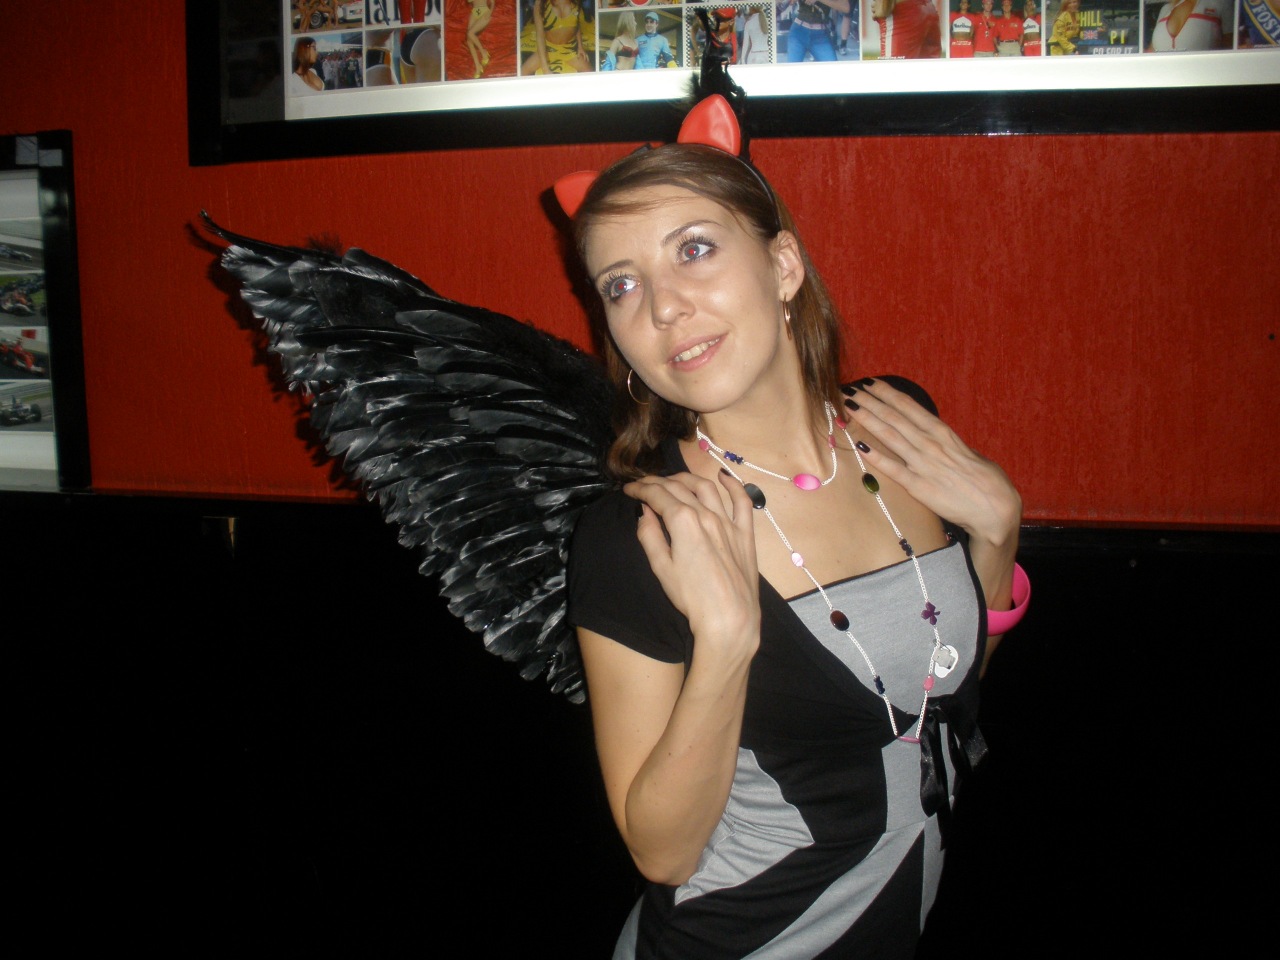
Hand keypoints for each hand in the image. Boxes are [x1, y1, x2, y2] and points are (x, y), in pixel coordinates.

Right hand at [624, 471, 760, 653]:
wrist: (729, 618)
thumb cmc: (691, 597)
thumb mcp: (661, 568)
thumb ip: (649, 535)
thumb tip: (645, 513)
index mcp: (683, 521)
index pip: (657, 495)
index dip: (640, 489)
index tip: (629, 489)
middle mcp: (706, 514)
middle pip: (679, 487)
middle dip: (658, 482)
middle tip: (644, 485)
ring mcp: (728, 522)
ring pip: (706, 487)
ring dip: (686, 478)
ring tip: (673, 480)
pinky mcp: (745, 533)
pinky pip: (742, 501)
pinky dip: (733, 485)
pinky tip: (722, 477)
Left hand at [842, 380, 1021, 549]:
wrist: (995, 508)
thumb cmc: (988, 482)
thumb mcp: (969, 453)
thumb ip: (949, 445)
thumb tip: (937, 440)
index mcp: (943, 433)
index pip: (909, 406)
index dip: (887, 394)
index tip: (871, 384)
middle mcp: (930, 444)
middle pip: (894, 416)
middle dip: (870, 401)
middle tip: (850, 388)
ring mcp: (923, 464)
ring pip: (890, 436)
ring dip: (868, 419)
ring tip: (850, 406)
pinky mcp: (919, 487)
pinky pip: (892, 469)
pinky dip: (875, 456)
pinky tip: (859, 445)